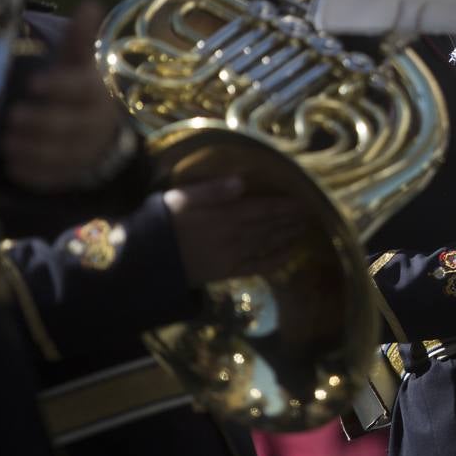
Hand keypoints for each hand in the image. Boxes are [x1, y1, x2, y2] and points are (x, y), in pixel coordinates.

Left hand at [2, 1, 125, 189]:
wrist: (100, 134)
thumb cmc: (78, 91)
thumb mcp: (77, 65)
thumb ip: (80, 38)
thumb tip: (91, 2)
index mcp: (97, 92)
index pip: (83, 88)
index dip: (59, 87)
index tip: (32, 85)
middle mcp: (98, 122)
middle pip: (72, 125)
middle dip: (40, 123)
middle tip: (11, 119)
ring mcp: (89, 151)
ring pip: (63, 153)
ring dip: (33, 149)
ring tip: (7, 144)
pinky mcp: (76, 173)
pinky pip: (57, 177)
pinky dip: (34, 172)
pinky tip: (14, 165)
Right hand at [162, 178, 306, 286]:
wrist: (144, 262)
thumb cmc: (160, 223)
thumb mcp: (181, 198)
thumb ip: (212, 190)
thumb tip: (241, 182)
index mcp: (224, 216)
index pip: (262, 209)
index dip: (284, 205)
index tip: (303, 200)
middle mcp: (234, 237)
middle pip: (269, 226)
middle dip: (290, 220)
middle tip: (311, 213)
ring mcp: (232, 257)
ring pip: (267, 244)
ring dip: (287, 236)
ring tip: (304, 228)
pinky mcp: (227, 273)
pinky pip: (257, 266)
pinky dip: (276, 260)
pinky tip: (290, 255)